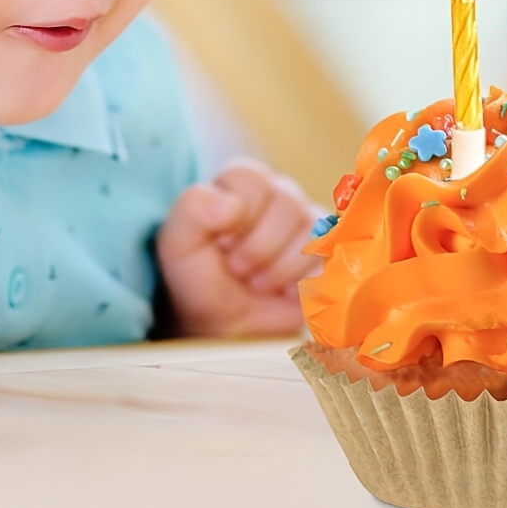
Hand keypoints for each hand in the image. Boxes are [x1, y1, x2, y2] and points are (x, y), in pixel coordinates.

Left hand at [157, 160, 320, 337]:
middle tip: (237, 268)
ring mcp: (306, 225)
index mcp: (241, 185)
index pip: (250, 177)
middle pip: (286, 201)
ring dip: (277, 267)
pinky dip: (300, 283)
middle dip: (257, 246)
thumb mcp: (178, 244)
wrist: (224, 330)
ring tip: (257, 282)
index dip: (236, 214)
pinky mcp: (326, 256)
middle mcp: (277, 197)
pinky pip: (328, 259)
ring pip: (309, 229)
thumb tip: (229, 204)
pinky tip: (282, 293)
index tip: (220, 243)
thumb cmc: (198, 280)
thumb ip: (192, 210)